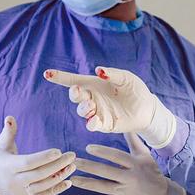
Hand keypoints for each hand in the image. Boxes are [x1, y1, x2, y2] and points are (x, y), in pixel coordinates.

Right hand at [0, 116, 76, 194]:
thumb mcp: (0, 144)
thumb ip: (8, 131)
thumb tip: (10, 117)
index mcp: (8, 166)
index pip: (28, 162)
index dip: (43, 158)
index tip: (59, 151)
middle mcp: (14, 181)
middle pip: (38, 175)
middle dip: (57, 166)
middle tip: (72, 156)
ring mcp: (21, 191)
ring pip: (43, 186)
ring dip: (59, 177)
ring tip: (72, 166)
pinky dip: (57, 190)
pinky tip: (69, 181)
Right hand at [43, 67, 176, 146]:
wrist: (147, 108)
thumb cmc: (134, 89)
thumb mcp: (125, 77)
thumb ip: (112, 74)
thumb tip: (98, 70)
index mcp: (94, 84)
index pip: (73, 80)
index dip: (60, 77)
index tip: (47, 74)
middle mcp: (92, 98)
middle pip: (76, 96)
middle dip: (74, 93)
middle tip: (78, 91)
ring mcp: (96, 111)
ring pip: (82, 110)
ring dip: (84, 108)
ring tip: (91, 105)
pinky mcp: (103, 124)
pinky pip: (92, 124)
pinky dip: (91, 123)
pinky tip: (93, 121)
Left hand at [70, 132, 185, 194]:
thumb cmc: (151, 172)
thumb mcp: (145, 155)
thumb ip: (134, 141)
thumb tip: (127, 125)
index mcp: (135, 164)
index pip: (116, 156)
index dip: (102, 152)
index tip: (88, 148)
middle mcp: (130, 178)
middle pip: (106, 172)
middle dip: (88, 166)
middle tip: (73, 162)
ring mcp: (126, 192)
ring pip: (103, 187)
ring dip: (86, 183)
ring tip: (72, 179)